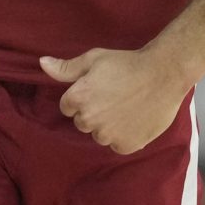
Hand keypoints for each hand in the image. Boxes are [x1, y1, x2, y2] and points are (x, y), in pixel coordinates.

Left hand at [40, 48, 188, 154]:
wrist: (163, 74)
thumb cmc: (127, 64)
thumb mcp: (93, 59)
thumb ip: (66, 68)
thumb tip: (42, 64)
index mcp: (77, 99)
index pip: (68, 107)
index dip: (83, 97)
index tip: (99, 89)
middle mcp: (88, 120)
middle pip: (82, 122)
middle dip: (94, 112)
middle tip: (114, 96)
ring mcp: (107, 135)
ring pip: (100, 135)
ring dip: (108, 126)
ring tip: (127, 107)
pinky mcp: (125, 146)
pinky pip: (117, 145)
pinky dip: (124, 136)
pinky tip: (134, 119)